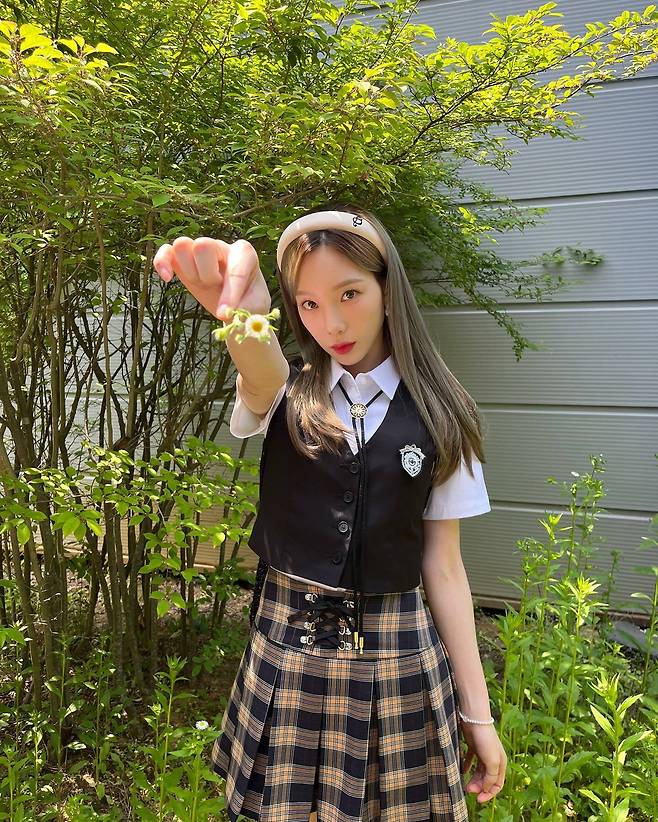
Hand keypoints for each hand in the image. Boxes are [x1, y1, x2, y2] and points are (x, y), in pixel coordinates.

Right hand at [153, 236, 271, 321]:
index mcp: (245, 253)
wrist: (237, 306)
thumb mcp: (255, 308)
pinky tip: (168, 279)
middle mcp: (221, 246)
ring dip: (190, 272)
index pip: (234, 268)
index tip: (223, 316)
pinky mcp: (182, 260)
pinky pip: (165, 250)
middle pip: (203, 246)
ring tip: (203, 285)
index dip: (228, 294)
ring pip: (182, 245)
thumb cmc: (249, 303)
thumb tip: (224, 314)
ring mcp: (200, 250)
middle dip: (207, 275)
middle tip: (215, 288)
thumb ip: (245, 309)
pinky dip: (162, 262)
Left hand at [459, 721, 506, 802]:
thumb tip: (486, 789)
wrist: (474, 719)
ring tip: (465, 785)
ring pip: (479, 772)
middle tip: (468, 790)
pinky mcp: (474, 747)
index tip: (478, 800)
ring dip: (474, 780)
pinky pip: (471, 760)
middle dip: (479, 787)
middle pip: (487, 779)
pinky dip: (467, 767)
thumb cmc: (485, 740)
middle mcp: (493, 760)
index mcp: (501, 764)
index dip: (489, 794)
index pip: (497, 785)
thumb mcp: (492, 762)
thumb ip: (490, 778)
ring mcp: (483, 753)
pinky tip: (463, 771)